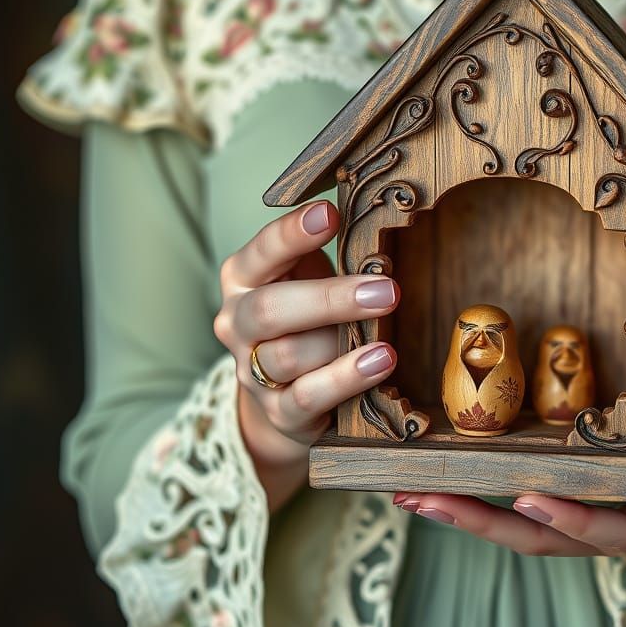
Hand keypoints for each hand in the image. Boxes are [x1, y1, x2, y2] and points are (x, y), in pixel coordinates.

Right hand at [214, 199, 400, 510]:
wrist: (287, 396)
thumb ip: (335, 258)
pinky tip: (380, 362)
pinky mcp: (277, 412)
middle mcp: (238, 323)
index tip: (330, 214)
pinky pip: (307, 396)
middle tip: (387, 290)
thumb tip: (384, 234)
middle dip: (331, 298)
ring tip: (387, 335)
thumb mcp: (312, 280)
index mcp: (243, 279)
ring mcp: (252, 371)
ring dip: (341, 342)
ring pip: (288, 355)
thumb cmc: (309, 321)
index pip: (262, 251)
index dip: (294, 232)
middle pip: (271, 309)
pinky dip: (346, 378)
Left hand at [393, 390, 625, 569]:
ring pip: (523, 534)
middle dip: (485, 523)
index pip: (615, 530)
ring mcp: (589, 528)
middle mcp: (617, 535)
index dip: (575, 518)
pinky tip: (437, 486)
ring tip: (410, 495)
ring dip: (467, 517)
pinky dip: (480, 504)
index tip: (529, 498)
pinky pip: (522, 517)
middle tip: (425, 499)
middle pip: (546, 541)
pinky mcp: (570, 513)